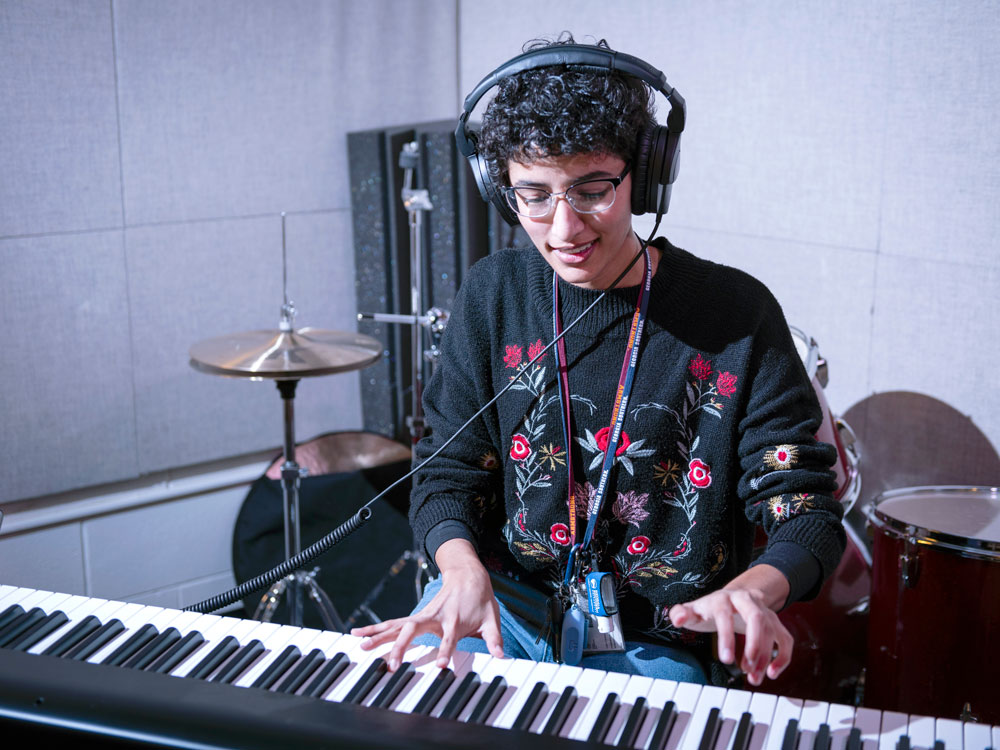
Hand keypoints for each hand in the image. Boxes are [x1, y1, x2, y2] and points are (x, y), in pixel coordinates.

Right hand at [350, 539, 503, 670]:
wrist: (467, 574)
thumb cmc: (480, 598)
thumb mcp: (492, 616)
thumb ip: (494, 638)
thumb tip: (501, 656)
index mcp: (454, 619)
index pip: (449, 638)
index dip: (445, 651)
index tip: (439, 667)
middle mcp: (434, 616)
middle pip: (413, 631)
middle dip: (400, 647)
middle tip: (391, 664)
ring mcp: (422, 615)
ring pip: (397, 626)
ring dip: (380, 635)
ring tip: (361, 645)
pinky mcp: (416, 616)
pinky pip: (393, 623)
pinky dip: (376, 628)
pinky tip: (358, 633)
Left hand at [666, 564, 791, 685]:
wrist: (733, 597)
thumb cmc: (710, 608)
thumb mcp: (694, 610)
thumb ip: (681, 613)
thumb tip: (677, 619)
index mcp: (723, 598)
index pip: (725, 614)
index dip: (726, 636)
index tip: (725, 660)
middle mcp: (746, 601)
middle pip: (757, 618)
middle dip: (754, 644)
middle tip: (747, 669)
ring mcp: (763, 611)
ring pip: (771, 631)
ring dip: (764, 657)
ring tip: (753, 677)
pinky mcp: (775, 623)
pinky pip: (785, 639)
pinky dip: (783, 657)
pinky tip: (772, 673)